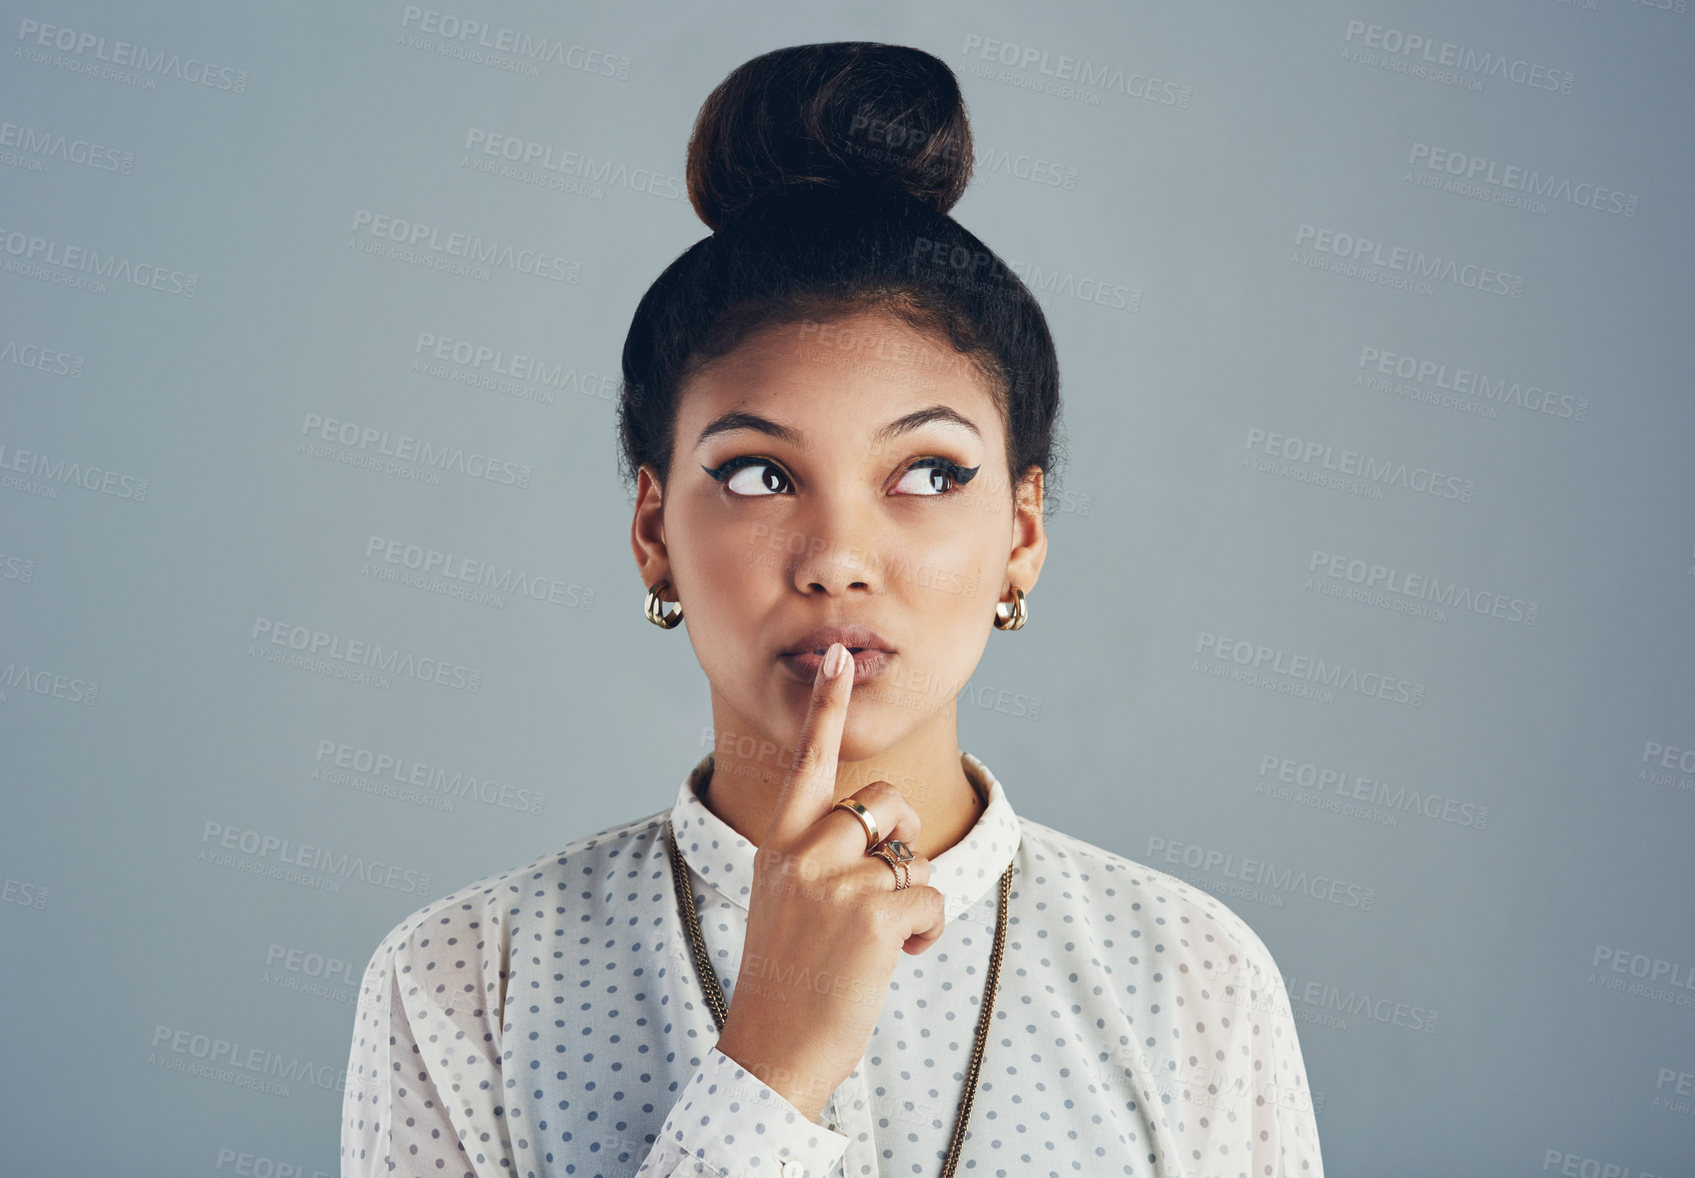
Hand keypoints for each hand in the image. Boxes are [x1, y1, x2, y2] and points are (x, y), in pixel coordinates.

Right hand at [712, 641, 947, 1122]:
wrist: (771, 1051)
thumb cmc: (789, 979)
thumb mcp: (785, 900)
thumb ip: (818, 857)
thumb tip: (879, 835)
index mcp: (778, 844)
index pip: (807, 762)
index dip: (827, 708)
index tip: (839, 657)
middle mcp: (803, 853)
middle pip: (886, 801)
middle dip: (900, 840)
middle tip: (880, 893)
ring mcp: (835, 882)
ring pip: (914, 855)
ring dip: (911, 898)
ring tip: (875, 941)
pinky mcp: (871, 915)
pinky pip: (931, 899)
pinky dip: (925, 933)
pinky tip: (894, 958)